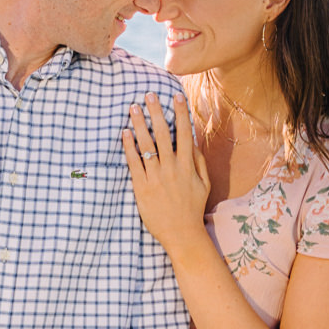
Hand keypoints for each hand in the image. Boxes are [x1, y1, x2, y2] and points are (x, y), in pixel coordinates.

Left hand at [122, 92, 209, 256]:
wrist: (181, 234)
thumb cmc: (192, 208)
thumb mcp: (204, 184)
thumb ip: (198, 162)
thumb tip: (193, 142)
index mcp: (187, 166)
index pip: (184, 134)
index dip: (180, 114)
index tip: (176, 96)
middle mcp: (172, 169)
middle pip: (163, 135)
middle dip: (156, 112)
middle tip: (148, 95)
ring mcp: (156, 178)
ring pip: (147, 146)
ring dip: (140, 124)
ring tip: (133, 108)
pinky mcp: (142, 188)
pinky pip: (134, 163)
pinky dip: (129, 147)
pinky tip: (125, 133)